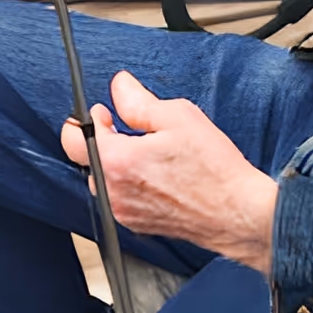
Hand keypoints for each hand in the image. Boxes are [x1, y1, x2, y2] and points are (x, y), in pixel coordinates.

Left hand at [59, 71, 277, 275]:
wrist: (236, 211)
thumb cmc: (213, 168)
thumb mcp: (178, 117)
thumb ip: (139, 101)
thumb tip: (120, 86)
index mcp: (117, 161)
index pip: (75, 137)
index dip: (89, 118)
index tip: (105, 112)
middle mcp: (113, 191)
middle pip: (88, 159)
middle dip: (104, 141)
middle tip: (130, 130)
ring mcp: (124, 212)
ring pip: (105, 180)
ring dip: (119, 164)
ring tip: (152, 155)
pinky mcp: (137, 225)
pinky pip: (121, 198)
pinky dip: (132, 184)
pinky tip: (160, 175)